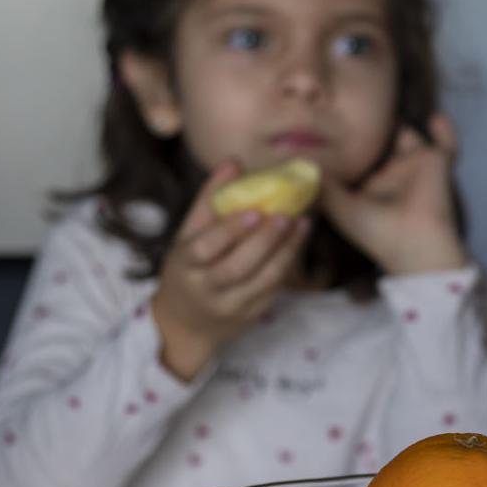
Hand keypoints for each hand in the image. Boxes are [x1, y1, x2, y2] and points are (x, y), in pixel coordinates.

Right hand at [151, 162, 309, 380]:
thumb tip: (234, 162)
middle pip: (238, 267)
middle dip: (266, 241)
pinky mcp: (251, 316)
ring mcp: (230, 307)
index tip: (255, 211)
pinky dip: (287, 264)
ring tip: (301, 224)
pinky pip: (273, 289)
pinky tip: (297, 242)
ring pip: (263, 280)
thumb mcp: (187, 236)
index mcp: (185, 266)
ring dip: (286, 251)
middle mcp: (206, 290)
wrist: (185, 324)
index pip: (206, 249)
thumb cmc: (188, 269)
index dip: (231, 231)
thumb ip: (209, 200)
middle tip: (287, 215)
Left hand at [321, 113, 467, 274]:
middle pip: (381, 146)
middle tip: (351, 109)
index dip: (344, 148)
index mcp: (369, 188)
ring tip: (384, 105)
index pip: (357, 161)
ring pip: (408, 139)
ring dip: (399, 125)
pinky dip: (445, 132)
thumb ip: (321, 184)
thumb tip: (298, 163)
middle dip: (371, 130)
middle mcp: (391, 176)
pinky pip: (446, 144)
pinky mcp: (435, 162)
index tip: (323, 130)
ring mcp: (414, 168)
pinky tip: (437, 117)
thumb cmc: (376, 232)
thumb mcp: (339, 207)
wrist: (414, 242)